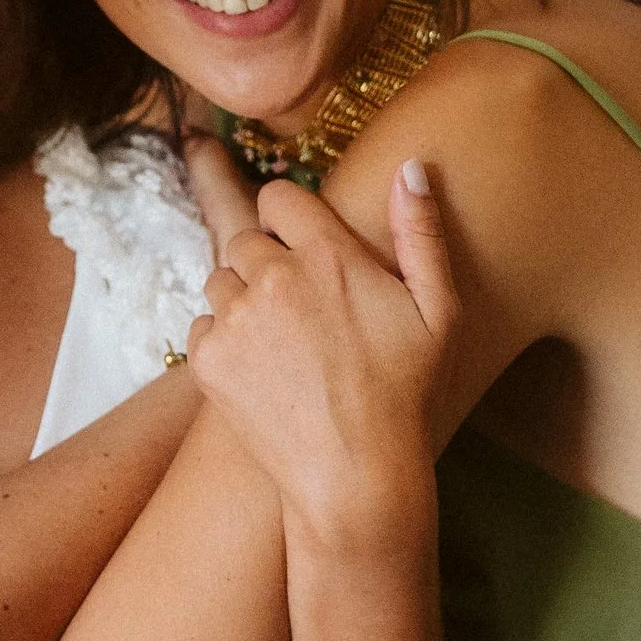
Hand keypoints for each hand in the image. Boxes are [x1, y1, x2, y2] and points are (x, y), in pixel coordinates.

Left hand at [184, 164, 457, 542]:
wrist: (354, 474)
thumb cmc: (404, 393)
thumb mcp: (437, 310)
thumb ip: (421, 232)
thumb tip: (410, 167)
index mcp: (328, 253)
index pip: (280, 196)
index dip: (288, 217)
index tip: (302, 245)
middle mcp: (273, 276)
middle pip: (246, 240)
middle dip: (267, 264)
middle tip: (301, 311)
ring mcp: (235, 318)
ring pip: (221, 283)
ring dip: (243, 303)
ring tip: (284, 347)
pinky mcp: (207, 358)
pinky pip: (203, 327)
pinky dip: (224, 344)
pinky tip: (263, 372)